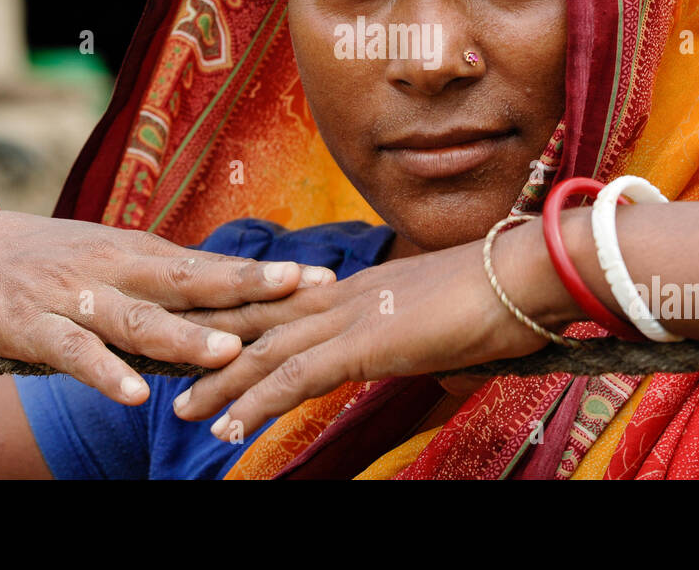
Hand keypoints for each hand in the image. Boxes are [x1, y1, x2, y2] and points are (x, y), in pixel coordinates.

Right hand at [0, 210, 334, 403]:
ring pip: (138, 319)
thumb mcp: (112, 262)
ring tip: (230, 349)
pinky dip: (104, 373)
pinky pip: (74, 352)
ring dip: (185, 335)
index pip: (214, 266)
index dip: (267, 273)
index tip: (322, 275)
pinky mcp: (33, 326)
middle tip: (302, 289)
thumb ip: (165, 282)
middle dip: (249, 285)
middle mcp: (117, 270)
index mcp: (140, 255)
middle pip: (191, 280)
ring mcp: (75, 296)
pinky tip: (135, 394)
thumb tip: (231, 300)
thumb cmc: (47, 261)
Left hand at [171, 218, 566, 439]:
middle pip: (264, 321)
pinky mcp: (364, 342)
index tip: (211, 332)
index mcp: (364, 287)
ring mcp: (352, 316)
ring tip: (184, 410)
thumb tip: (430, 352)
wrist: (527, 271)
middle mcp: (346, 295)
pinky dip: (256, 403)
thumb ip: (422, 333)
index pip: (289, 304)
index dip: (247, 319)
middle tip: (171, 365)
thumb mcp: (448, 317)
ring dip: (222, 383)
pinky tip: (229, 428)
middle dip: (215, 345)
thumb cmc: (503, 293)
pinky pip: (295, 376)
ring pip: (266, 351)